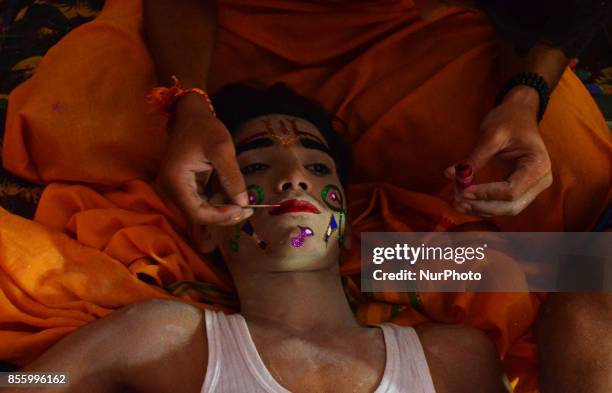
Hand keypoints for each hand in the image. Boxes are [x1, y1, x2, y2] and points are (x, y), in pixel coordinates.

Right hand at [154, 94, 252, 225]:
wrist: (191, 115)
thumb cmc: (204, 129)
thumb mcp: (222, 149)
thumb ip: (232, 177)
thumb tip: (242, 203)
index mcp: (175, 182)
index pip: (198, 214)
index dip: (221, 216)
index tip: (242, 209)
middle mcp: (172, 190)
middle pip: (200, 216)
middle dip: (224, 215)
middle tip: (248, 210)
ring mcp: (177, 190)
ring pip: (203, 211)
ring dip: (223, 210)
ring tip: (245, 204)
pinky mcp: (186, 187)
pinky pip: (203, 201)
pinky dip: (219, 202)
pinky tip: (234, 196)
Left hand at [445, 86, 552, 216]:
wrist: (519, 114)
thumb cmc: (509, 120)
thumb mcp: (491, 135)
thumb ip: (473, 158)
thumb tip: (449, 174)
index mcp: (538, 165)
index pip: (511, 191)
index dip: (486, 194)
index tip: (463, 191)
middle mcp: (540, 181)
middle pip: (510, 206)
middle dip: (482, 206)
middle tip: (456, 202)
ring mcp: (532, 187)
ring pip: (506, 210)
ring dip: (480, 209)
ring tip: (456, 203)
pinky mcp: (520, 189)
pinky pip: (502, 204)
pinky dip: (483, 205)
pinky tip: (464, 202)